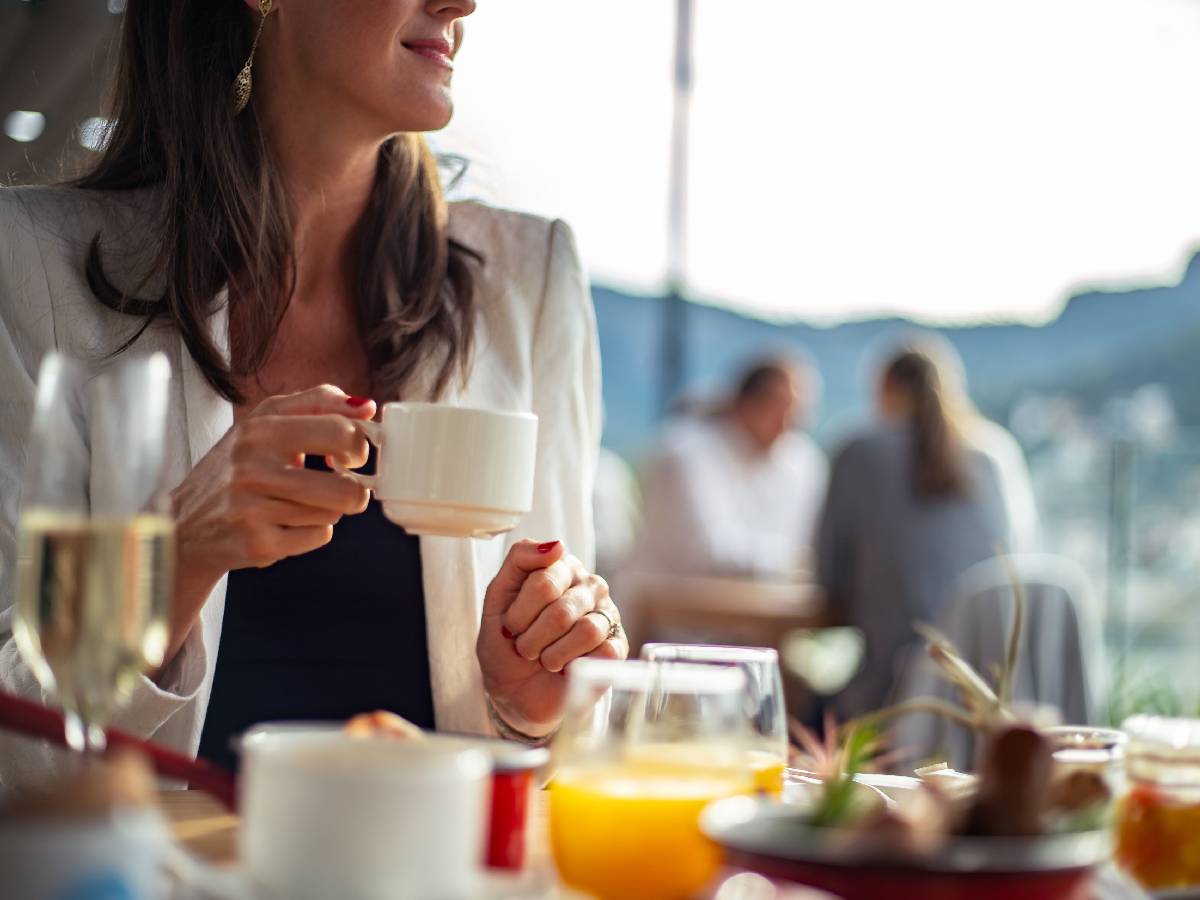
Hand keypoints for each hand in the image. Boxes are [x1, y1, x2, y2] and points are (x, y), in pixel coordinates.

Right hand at [162, 385, 374, 669]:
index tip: (353, 454)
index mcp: (258, 430)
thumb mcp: (264, 422)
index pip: (339, 432)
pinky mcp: (257, 545)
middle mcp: (252, 468)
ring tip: (301, 502)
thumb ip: (317, 404)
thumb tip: (367, 407)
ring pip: (333, 512)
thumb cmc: (233, 468)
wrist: (185, 524)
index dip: (358, 446)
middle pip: (345, 487)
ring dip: (328, 509)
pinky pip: (318, 536)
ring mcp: (253, 510)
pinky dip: (312, 531)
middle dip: (355, 489)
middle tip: (345, 485)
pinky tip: (286, 523)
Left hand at [477, 540, 627, 736]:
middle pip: (560, 609)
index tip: (510, 625)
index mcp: (561, 567)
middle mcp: (589, 585)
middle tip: (525, 647)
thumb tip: (558, 546)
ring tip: (545, 658)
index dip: (519, 613)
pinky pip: (603, 652)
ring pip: (585, 630)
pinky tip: (567, 666)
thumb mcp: (497, 597)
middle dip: (532, 638)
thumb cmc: (506, 643)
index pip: (543, 581)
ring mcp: (607, 615)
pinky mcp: (617, 647)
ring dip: (552, 654)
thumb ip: (520, 559)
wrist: (514, 692)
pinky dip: (573, 665)